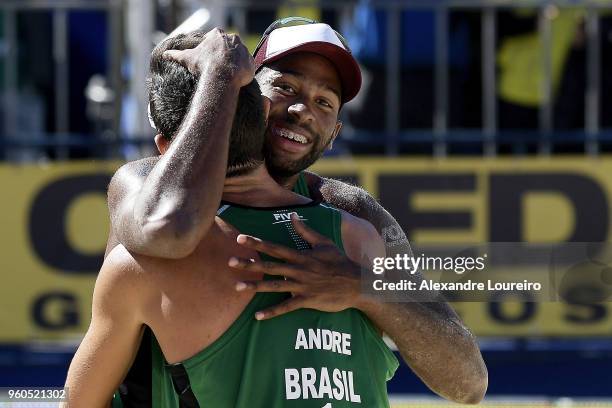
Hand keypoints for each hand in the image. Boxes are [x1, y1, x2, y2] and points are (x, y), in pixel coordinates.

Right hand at [163, 27, 253, 85]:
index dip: (210, 48)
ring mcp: (243, 49)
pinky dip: (242, 70)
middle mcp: (233, 38)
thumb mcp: (187, 58)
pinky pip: (247, 65)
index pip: (214, 37)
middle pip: (228, 45)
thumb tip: (164, 54)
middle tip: (217, 67)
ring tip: (226, 73)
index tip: (208, 57)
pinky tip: (235, 78)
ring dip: (234, 62)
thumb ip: (176, 54)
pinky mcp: (251, 61)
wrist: (222, 77)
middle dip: (223, 54)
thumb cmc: (204, 66)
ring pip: (238, 54)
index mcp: (218, 34)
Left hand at [229, 214, 363, 319]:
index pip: (275, 248)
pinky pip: (286, 307)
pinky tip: (257, 316)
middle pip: (269, 266)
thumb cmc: (339, 262)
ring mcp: (302, 286)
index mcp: (301, 256)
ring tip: (237, 287)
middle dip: (249, 264)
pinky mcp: (306, 300)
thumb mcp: (324, 243)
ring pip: (274, 286)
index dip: (257, 243)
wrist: (356, 284)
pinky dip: (272, 312)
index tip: (240, 238)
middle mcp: (298, 270)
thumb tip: (292, 214)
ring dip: (255, 286)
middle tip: (229, 261)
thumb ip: (306, 230)